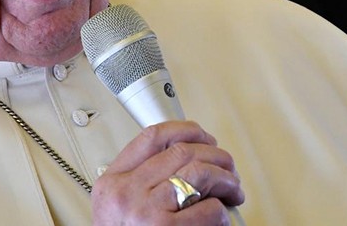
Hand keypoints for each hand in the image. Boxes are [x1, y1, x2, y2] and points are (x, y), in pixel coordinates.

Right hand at [91, 120, 243, 224]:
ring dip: (227, 179)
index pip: (151, 137)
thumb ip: (142, 182)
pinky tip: (222, 218)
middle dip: (215, 155)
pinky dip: (222, 212)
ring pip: (199, 174)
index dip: (184, 130)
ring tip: (234, 189)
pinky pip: (209, 210)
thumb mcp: (119, 210)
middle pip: (182, 152)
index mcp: (112, 184)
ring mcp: (145, 213)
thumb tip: (188, 157)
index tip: (203, 135)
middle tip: (228, 168)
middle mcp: (126, 194)